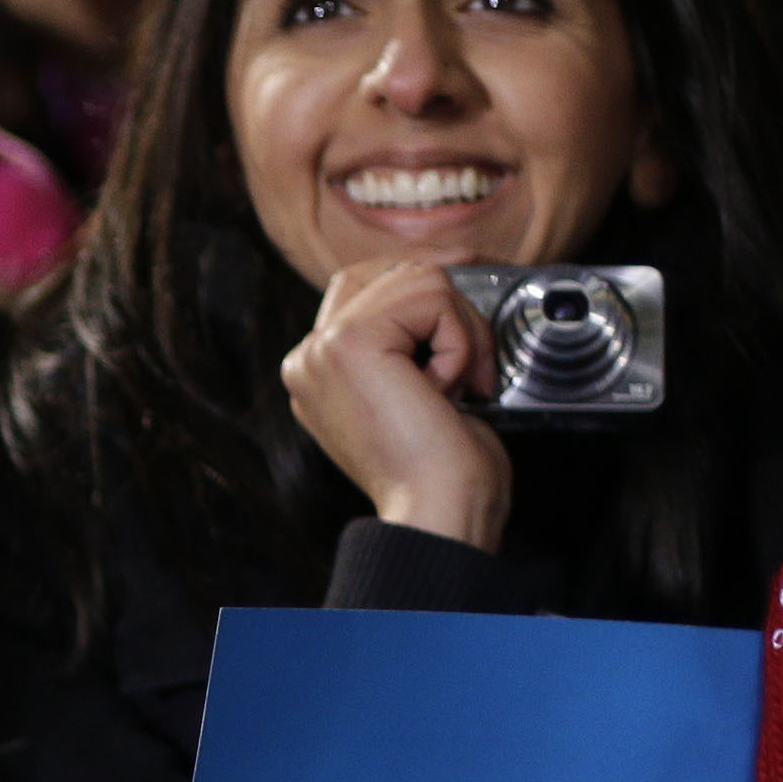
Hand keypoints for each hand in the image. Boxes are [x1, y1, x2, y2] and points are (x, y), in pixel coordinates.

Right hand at [281, 258, 511, 547]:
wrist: (439, 513)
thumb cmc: (443, 473)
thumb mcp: (419, 390)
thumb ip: (408, 342)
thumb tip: (442, 282)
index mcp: (318, 374)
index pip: (364, 286)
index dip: (423, 279)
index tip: (470, 268)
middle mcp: (308, 358)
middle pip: (387, 272)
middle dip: (449, 304)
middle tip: (474, 362)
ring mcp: (320, 349)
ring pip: (417, 277)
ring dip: (461, 331)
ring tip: (458, 387)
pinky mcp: (348, 342)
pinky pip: (432, 296)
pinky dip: (460, 340)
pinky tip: (446, 389)